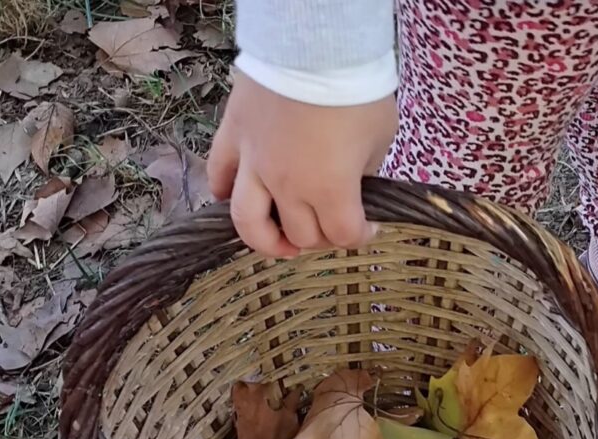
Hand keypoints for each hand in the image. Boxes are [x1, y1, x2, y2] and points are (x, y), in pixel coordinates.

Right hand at [208, 71, 397, 256]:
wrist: (314, 39)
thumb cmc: (356, 88)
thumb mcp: (378, 137)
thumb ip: (364, 172)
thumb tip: (353, 185)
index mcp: (329, 189)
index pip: (343, 236)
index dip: (360, 236)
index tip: (369, 225)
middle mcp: (288, 187)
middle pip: (302, 236)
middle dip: (322, 236)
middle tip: (330, 222)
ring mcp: (254, 165)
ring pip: (249, 223)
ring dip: (266, 240)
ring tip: (281, 240)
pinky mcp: (233, 138)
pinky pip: (219, 177)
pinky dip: (226, 194)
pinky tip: (237, 196)